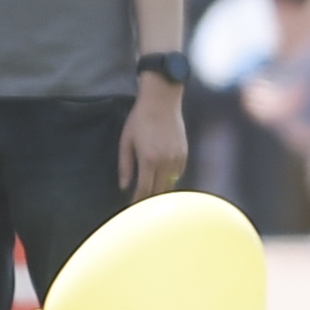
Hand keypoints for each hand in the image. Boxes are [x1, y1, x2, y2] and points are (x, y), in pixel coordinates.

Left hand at [118, 82, 187, 199]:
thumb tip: (124, 186)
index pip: (144, 189)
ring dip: (161, 191)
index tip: (132, 207)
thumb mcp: (126, 141)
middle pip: (159, 190)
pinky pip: (178, 174)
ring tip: (152, 195)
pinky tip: (162, 178)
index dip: (138, 201)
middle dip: (150, 199)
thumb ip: (125, 165)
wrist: (162, 101)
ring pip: (171, 184)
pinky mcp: (185, 153)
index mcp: (149, 159)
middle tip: (141, 205)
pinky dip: (170, 179)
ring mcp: (178, 158)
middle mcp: (166, 161)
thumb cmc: (139, 119)